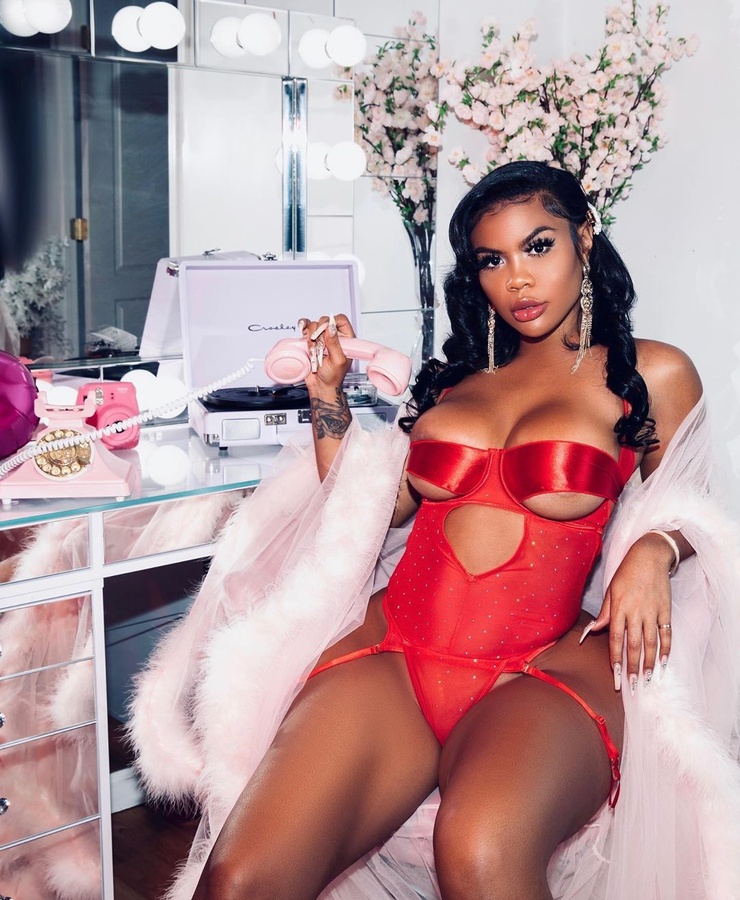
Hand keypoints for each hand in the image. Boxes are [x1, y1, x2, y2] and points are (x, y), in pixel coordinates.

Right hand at [298, 314, 353, 392]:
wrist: (321, 386)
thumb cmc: (333, 377)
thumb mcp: (338, 361)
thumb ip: (335, 344)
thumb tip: (331, 327)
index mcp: (346, 339)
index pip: (340, 320)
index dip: (332, 322)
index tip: (326, 331)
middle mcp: (334, 336)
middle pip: (324, 321)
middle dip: (319, 333)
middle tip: (320, 346)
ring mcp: (321, 337)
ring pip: (313, 325)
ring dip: (311, 338)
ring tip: (314, 351)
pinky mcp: (310, 340)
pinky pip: (305, 327)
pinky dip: (302, 328)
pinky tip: (303, 332)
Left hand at [583, 532, 674, 692]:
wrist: (649, 556)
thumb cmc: (626, 573)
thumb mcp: (610, 590)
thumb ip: (604, 613)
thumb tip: (591, 631)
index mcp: (618, 608)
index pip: (615, 639)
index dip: (615, 660)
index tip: (616, 677)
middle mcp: (635, 612)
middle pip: (634, 645)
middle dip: (632, 668)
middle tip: (632, 687)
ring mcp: (652, 612)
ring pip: (650, 643)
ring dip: (649, 664)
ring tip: (647, 681)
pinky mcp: (665, 610)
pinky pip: (666, 634)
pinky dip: (666, 649)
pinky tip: (663, 664)